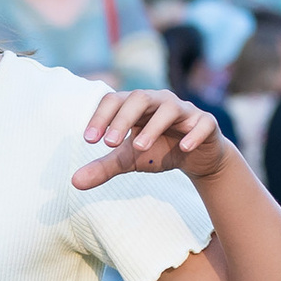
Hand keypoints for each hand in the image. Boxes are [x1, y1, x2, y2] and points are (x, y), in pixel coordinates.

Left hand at [72, 87, 225, 191]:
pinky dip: (193, 134)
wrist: (197, 157)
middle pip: (139, 98)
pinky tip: (183, 148)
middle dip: (122, 119)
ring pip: (168, 108)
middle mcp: (159, 102)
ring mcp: (184, 111)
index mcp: (136, 107)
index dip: (101, 117)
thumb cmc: (158, 150)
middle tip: (108, 144)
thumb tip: (74, 182)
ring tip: (138, 147)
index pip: (114, 100)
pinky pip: (202, 123)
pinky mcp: (206, 123)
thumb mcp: (129, 159)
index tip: (89, 140)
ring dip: (153, 126)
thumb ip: (103, 166)